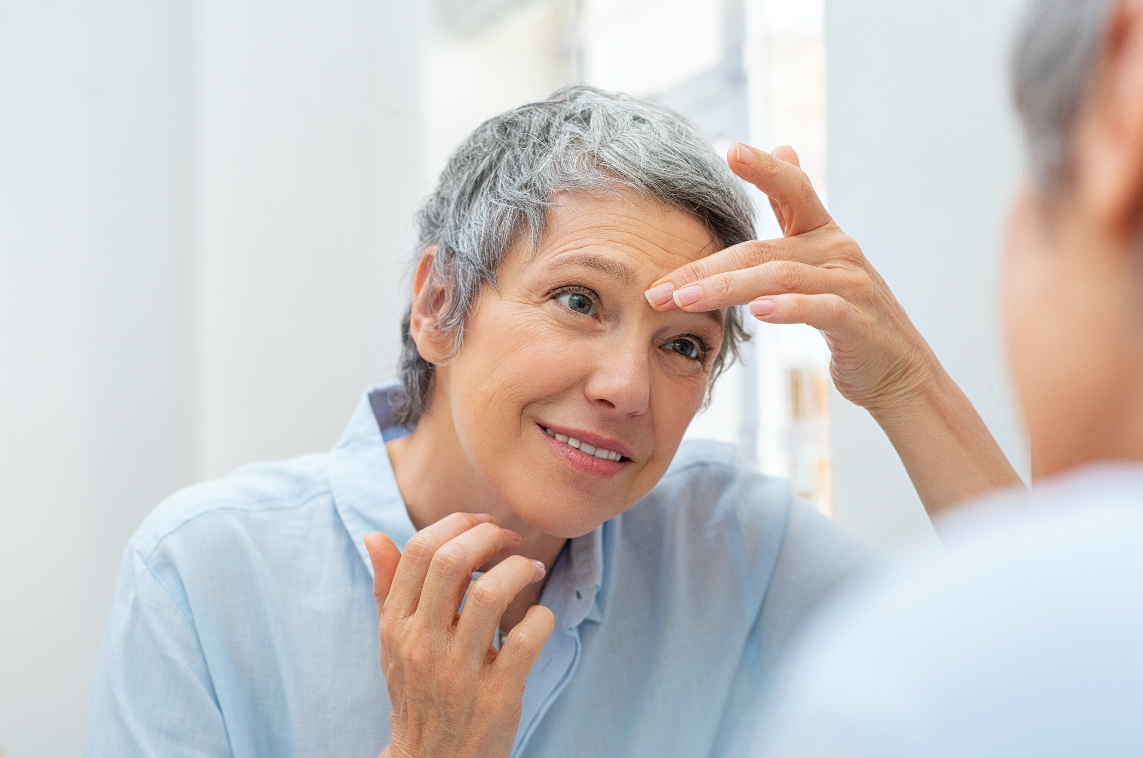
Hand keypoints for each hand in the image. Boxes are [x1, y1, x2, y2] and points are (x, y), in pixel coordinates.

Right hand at [366, 513, 555, 757]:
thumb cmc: (417, 693)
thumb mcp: (393, 643)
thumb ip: (386, 589)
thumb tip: (376, 537)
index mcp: (396, 625)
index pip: (419, 552)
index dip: (458, 524)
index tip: (484, 526)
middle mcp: (422, 645)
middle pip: (453, 562)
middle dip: (489, 538)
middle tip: (511, 541)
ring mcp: (458, 671)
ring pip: (491, 593)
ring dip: (519, 570)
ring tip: (529, 569)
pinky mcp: (497, 695)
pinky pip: (525, 639)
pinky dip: (540, 617)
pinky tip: (538, 618)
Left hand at [646, 143, 1021, 512]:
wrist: (896, 371)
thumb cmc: (847, 316)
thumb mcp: (821, 257)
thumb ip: (796, 209)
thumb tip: (783, 148)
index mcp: (823, 234)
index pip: (794, 191)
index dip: (765, 170)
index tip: (730, 151)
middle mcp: (839, 251)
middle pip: (761, 250)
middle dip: (705, 268)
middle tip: (660, 287)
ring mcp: (852, 285)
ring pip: (780, 277)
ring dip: (727, 289)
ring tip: (685, 300)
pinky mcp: (858, 322)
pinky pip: (819, 309)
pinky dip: (788, 309)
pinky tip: (759, 312)